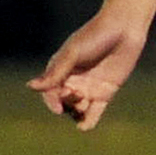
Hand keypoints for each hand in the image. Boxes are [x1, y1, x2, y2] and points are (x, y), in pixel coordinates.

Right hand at [28, 12, 148, 130]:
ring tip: (85, 105)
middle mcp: (73, 81)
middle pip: (63, 102)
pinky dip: (88, 120)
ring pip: (77, 109)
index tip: (59, 106)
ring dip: (77, 112)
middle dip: (67, 103)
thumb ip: (55, 72)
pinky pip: (94, 111)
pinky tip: (85, 126)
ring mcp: (89, 88)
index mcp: (60, 70)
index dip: (52, 101)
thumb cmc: (94, 36)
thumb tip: (31, 87)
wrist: (124, 28)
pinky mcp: (106, 92)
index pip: (50, 91)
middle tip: (77, 94)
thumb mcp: (73, 53)